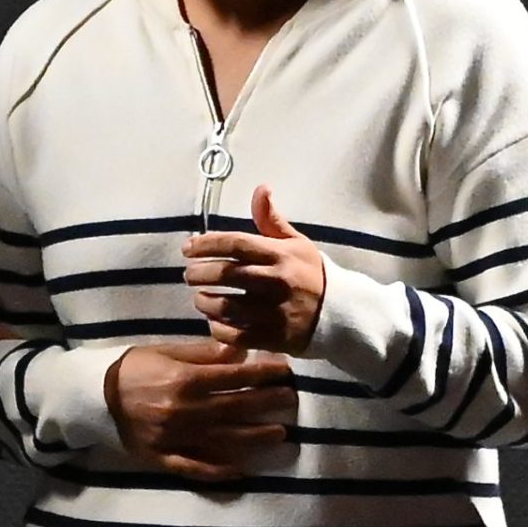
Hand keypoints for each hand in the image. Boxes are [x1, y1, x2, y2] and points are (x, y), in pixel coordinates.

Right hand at [106, 340, 297, 480]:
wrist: (93, 397)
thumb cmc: (132, 368)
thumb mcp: (165, 351)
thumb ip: (203, 354)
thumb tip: (239, 352)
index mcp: (185, 381)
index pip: (235, 377)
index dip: (263, 373)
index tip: (283, 370)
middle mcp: (185, 412)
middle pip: (236, 408)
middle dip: (267, 403)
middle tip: (291, 400)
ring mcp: (175, 438)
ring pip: (224, 441)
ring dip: (255, 439)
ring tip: (279, 435)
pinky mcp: (163, 458)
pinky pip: (196, 468)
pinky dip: (219, 472)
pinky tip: (242, 471)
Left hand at [181, 184, 327, 353]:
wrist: (339, 313)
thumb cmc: (310, 274)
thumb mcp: (296, 243)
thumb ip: (272, 220)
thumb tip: (261, 189)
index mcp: (280, 255)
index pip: (236, 244)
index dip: (206, 244)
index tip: (188, 248)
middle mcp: (276, 282)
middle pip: (226, 274)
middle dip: (200, 273)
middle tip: (189, 274)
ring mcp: (273, 312)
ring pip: (225, 307)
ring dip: (205, 302)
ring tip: (200, 298)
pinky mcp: (272, 338)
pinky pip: (234, 335)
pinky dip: (218, 328)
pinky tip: (214, 321)